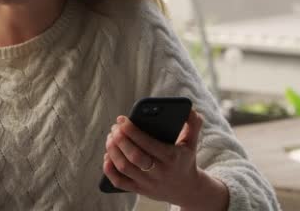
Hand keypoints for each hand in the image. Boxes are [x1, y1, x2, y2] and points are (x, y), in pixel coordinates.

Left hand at [103, 110, 228, 209]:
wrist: (187, 189)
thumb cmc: (185, 159)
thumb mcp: (192, 142)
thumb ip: (193, 123)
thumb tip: (189, 108)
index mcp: (171, 157)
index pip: (148, 143)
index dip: (132, 130)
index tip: (121, 119)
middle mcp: (159, 172)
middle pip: (134, 156)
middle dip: (120, 140)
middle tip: (114, 128)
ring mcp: (148, 183)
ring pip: (124, 168)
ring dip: (113, 151)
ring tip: (110, 137)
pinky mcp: (139, 190)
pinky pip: (119, 182)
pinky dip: (109, 170)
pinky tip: (106, 156)